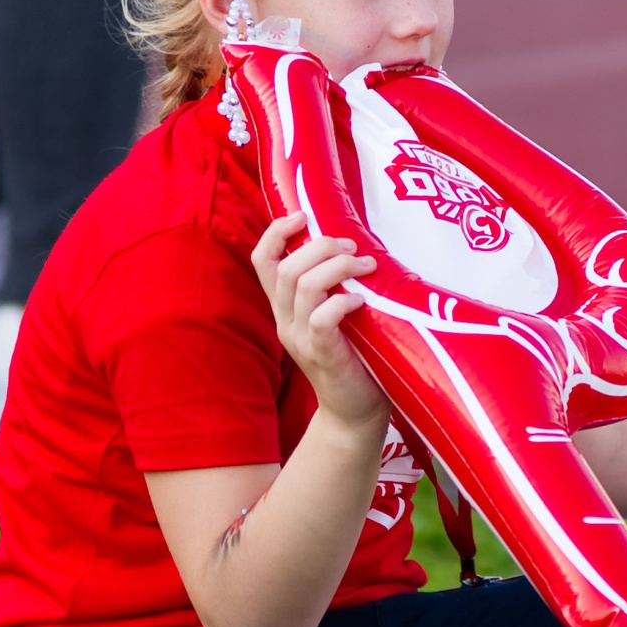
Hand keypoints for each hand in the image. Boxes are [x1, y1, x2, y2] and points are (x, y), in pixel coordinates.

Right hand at [251, 213, 389, 432]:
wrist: (355, 411)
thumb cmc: (353, 356)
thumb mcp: (334, 316)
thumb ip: (332, 286)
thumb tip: (356, 243)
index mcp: (284, 307)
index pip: (262, 260)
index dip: (275, 232)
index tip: (302, 216)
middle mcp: (285, 321)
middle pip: (286, 267)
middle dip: (320, 246)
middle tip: (352, 248)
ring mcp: (300, 339)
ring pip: (303, 286)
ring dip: (338, 267)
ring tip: (365, 266)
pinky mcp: (321, 354)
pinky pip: (322, 318)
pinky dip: (342, 302)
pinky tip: (361, 301)